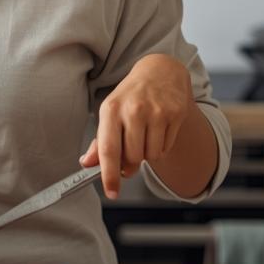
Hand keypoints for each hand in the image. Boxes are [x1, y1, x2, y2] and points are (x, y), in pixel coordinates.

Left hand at [80, 53, 193, 198]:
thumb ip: (99, 141)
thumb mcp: (110, 112)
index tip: (111, 192)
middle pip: (132, 157)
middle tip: (130, 152)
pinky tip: (157, 130)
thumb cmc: (131, 96)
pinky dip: (160, 147)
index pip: (108, 149)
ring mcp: (157, 111)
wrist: (160, 71)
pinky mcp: (176, 113)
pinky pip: (166, 148)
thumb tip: (87, 164)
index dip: (109, 175)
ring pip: (151, 156)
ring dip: (147, 155)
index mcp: (111, 109)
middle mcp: (134, 109)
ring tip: (144, 136)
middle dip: (130, 163)